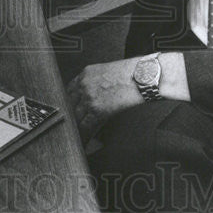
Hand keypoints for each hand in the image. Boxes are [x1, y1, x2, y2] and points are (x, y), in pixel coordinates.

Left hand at [66, 53, 190, 143]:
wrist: (144, 75)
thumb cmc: (134, 72)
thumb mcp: (110, 71)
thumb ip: (98, 82)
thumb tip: (97, 96)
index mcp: (86, 73)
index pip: (69, 90)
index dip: (68, 103)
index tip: (68, 111)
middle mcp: (84, 83)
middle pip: (69, 104)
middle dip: (70, 116)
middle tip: (69, 126)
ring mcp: (89, 96)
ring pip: (75, 117)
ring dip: (75, 128)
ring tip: (75, 137)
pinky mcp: (97, 109)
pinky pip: (85, 126)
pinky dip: (84, 136)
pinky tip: (84, 141)